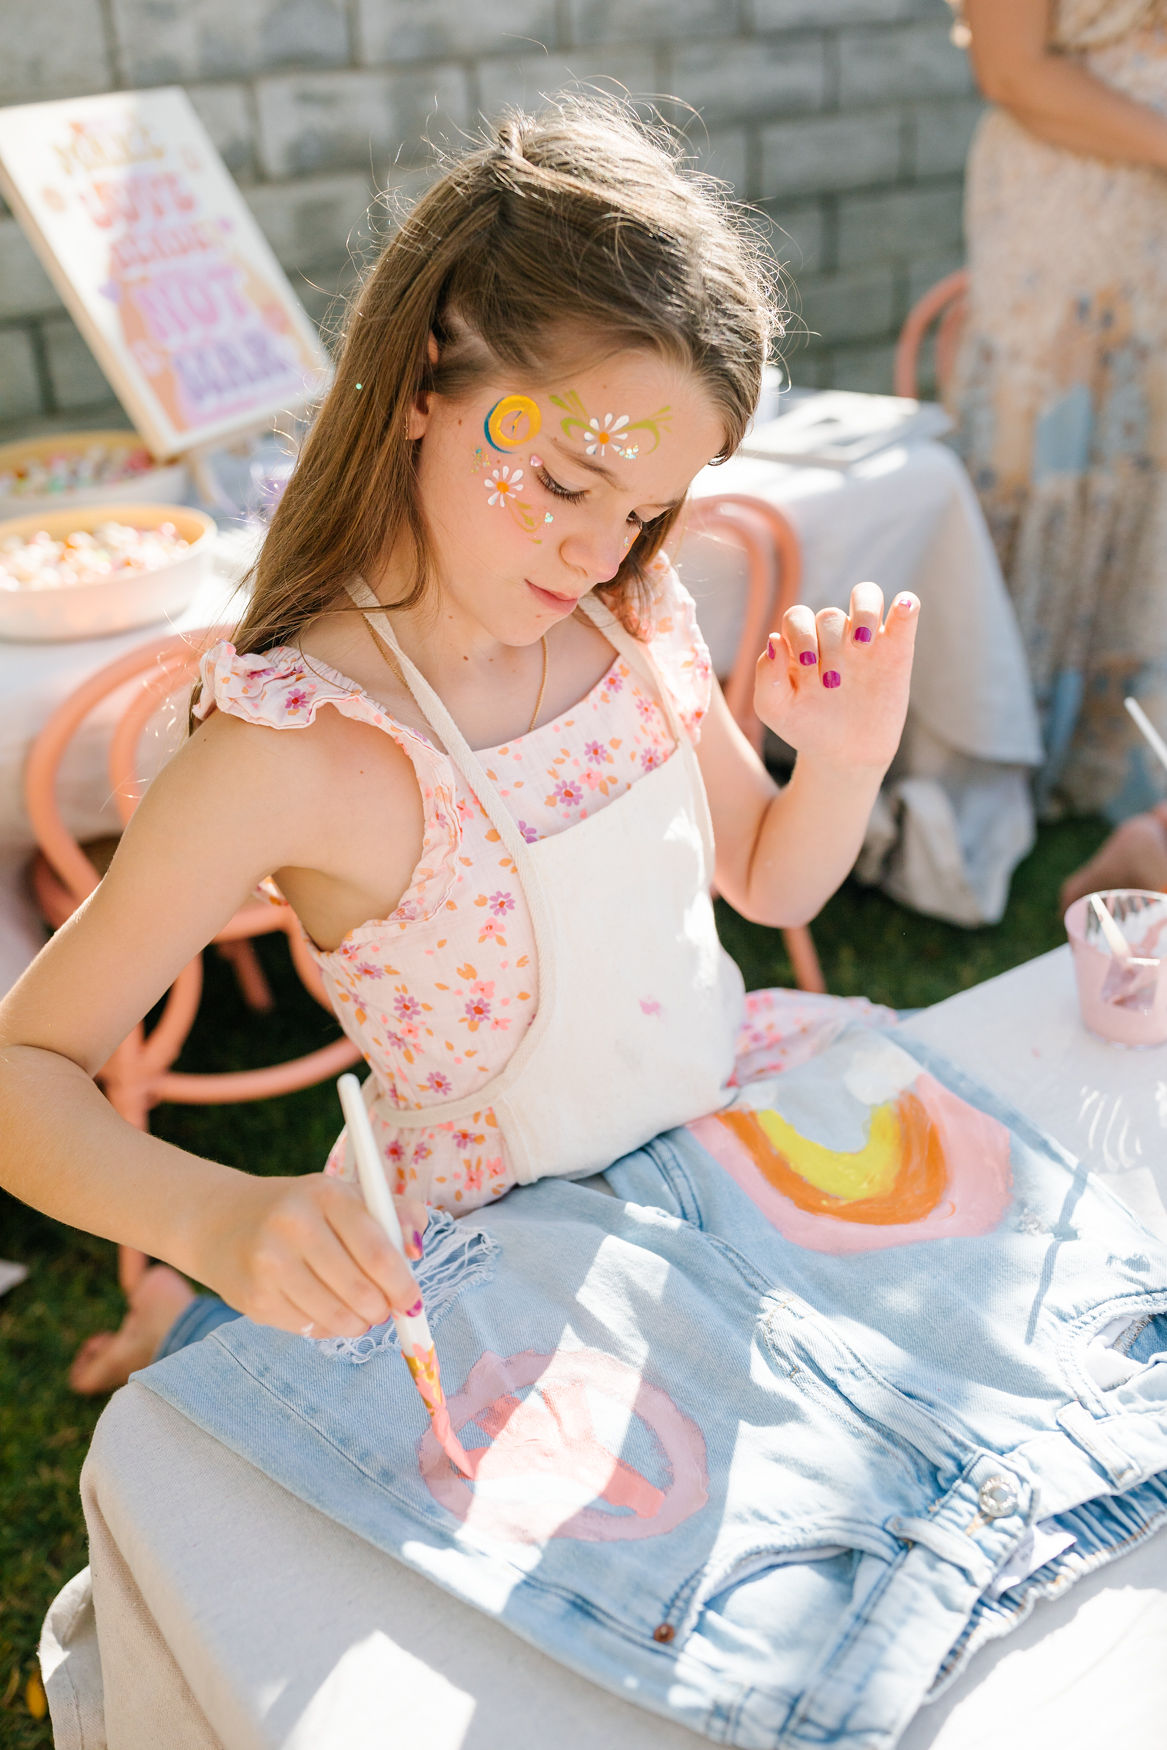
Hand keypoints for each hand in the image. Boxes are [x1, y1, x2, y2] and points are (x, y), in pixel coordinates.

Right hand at [197, 1171, 427, 1338]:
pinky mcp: (253, 1297)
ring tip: (360, 1315)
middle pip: (359, 1290)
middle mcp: (293, 1224)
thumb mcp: (346, 1197)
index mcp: (326, 1193)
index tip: (413, 1300)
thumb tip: (416, 1251)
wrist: (221, 1221)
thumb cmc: (302, 1211)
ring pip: (336, 1316)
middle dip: (382, 1310)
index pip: (376, 1250)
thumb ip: (395, 1214)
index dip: (402, 1284)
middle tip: (385, 1310)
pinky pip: (308, 1328)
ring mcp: (269, 1262)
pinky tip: (324, 1310)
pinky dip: (327, 1327)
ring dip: (358, 1324)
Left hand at [754, 583, 918, 772]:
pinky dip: (906, 604)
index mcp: (801, 642)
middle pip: (829, 615)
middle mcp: (833, 635)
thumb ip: (766, 675)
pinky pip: (904, 613)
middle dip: (829, 647)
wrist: (844, 754)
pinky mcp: (897, 649)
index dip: (800, 635)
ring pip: (867, 595)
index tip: (808, 667)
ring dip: (864, 611)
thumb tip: (775, 639)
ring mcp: (866, 639)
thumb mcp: (774, 709)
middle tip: (832, 684)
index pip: (797, 617)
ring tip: (862, 643)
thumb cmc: (804, 727)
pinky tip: (903, 609)